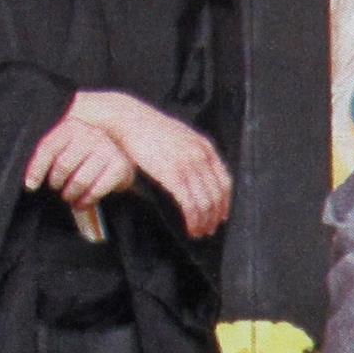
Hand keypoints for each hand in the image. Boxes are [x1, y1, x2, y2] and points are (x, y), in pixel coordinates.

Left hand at [24, 112, 136, 214]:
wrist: (118, 155)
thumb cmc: (83, 155)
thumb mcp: (65, 148)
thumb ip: (48, 156)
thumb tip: (29, 180)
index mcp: (71, 127)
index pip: (48, 148)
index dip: (36, 169)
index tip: (30, 186)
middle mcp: (91, 134)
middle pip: (63, 165)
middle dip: (56, 183)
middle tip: (57, 189)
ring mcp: (107, 149)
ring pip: (80, 180)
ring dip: (71, 194)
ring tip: (69, 196)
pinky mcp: (120, 166)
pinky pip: (97, 189)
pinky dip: (87, 200)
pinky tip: (83, 201)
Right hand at [70, 90, 232, 237]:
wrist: (128, 120)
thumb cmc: (148, 130)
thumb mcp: (179, 137)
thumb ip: (191, 153)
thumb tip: (196, 175)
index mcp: (204, 147)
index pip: (224, 181)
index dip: (225, 202)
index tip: (221, 216)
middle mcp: (200, 155)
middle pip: (217, 194)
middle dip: (215, 216)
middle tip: (209, 229)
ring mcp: (188, 164)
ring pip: (205, 202)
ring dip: (204, 221)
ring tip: (199, 232)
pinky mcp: (173, 173)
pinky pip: (190, 203)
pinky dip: (193, 219)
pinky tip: (190, 227)